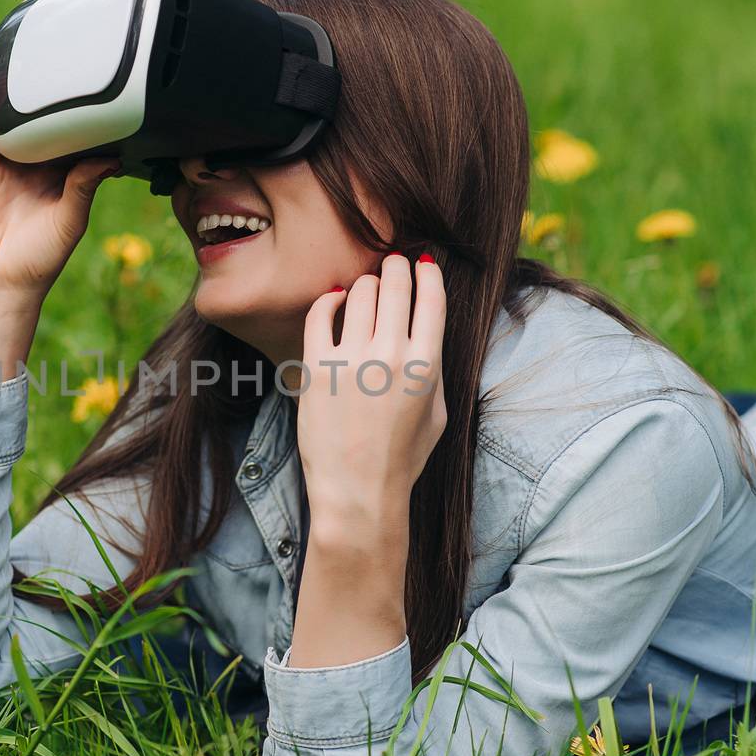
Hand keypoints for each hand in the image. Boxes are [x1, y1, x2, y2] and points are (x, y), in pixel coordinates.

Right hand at [0, 43, 121, 307]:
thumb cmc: (38, 260)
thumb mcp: (72, 220)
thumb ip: (85, 185)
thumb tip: (108, 156)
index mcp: (57, 171)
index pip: (71, 127)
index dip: (81, 103)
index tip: (100, 73)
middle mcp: (28, 159)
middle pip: (37, 111)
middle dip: (45, 81)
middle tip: (62, 42)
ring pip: (3, 109)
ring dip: (7, 75)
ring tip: (18, 34)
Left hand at [296, 252, 447, 546]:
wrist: (358, 491)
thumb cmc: (401, 458)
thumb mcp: (438, 414)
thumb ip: (434, 370)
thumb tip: (425, 332)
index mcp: (426, 366)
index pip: (431, 299)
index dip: (428, 273)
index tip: (424, 263)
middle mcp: (390, 356)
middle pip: (396, 286)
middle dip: (397, 267)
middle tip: (394, 263)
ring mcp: (352, 360)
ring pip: (361, 293)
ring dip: (367, 283)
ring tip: (367, 287)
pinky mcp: (318, 368)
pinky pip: (321, 314)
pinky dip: (330, 300)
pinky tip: (336, 301)